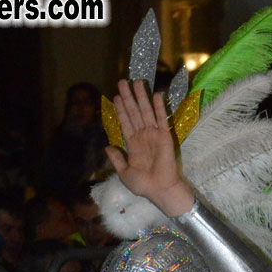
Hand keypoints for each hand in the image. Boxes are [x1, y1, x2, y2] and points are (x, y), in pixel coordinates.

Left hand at [105, 80, 192, 215]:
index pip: (125, 122)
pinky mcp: (165, 136)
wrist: (159, 190)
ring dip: (141, 97)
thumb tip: (107, 147)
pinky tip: (156, 95)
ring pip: (146, 112)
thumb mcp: (124, 173)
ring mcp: (154, 134)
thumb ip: (116, 159)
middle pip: (134, 112)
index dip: (121, 109)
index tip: (116, 96)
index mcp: (133, 144)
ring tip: (137, 82)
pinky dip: (159, 107)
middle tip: (122, 81)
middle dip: (128, 97)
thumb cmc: (143, 185)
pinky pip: (161, 119)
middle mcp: (143, 136)